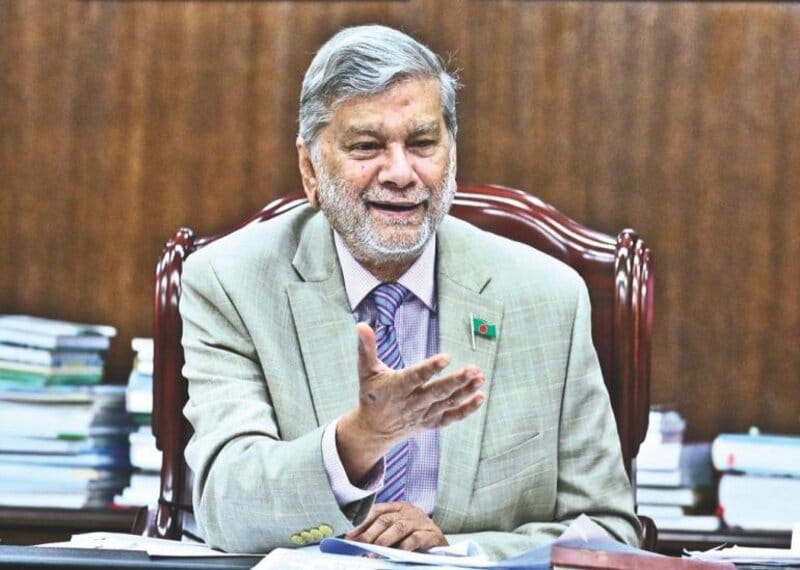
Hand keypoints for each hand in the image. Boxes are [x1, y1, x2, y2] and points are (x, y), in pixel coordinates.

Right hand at [338, 323, 484, 479]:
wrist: (373, 430)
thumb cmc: (371, 395)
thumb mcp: (365, 371)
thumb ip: (366, 348)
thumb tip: (361, 325)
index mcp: (397, 388)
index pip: (416, 377)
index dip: (431, 368)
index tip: (446, 358)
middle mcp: (412, 403)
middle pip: (436, 392)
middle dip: (455, 381)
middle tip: (472, 369)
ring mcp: (424, 414)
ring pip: (447, 403)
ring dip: (465, 391)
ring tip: (480, 377)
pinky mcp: (431, 422)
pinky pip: (451, 417)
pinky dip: (466, 409)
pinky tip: (479, 396)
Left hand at [345, 502, 447, 550]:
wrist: (442, 544)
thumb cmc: (416, 536)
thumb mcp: (398, 530)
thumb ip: (381, 532)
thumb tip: (356, 540)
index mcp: (399, 507)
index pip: (377, 511)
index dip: (361, 522)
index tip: (349, 535)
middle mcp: (409, 511)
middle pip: (385, 519)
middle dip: (369, 533)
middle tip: (357, 545)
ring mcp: (421, 521)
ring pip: (398, 527)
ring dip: (383, 540)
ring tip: (372, 551)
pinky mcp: (432, 534)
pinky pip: (415, 538)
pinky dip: (403, 546)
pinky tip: (396, 553)